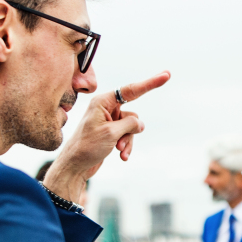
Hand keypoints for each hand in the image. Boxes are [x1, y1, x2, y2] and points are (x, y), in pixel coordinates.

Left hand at [44, 72, 171, 201]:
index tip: (166, 75)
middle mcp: (106, 108)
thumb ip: (129, 124)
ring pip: (131, 127)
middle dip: (130, 130)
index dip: (150, 83)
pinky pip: (127, 136)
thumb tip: (140, 124)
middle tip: (120, 142)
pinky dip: (126, 145)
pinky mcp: (111, 133)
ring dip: (128, 140)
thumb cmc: (87, 147)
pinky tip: (121, 156)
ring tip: (119, 150)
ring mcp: (108, 121)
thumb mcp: (111, 133)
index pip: (131, 90)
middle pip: (132, 114)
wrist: (75, 167)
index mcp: (103, 102)